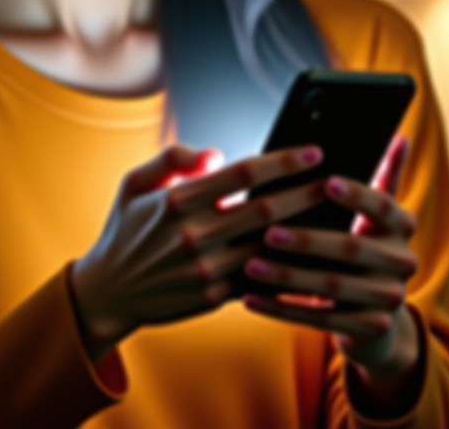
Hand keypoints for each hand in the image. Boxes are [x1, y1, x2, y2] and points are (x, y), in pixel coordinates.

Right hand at [69, 141, 326, 361]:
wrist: (108, 291)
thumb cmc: (125, 230)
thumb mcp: (134, 183)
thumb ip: (172, 159)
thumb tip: (217, 154)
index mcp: (178, 200)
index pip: (242, 174)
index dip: (282, 162)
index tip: (313, 152)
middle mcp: (195, 234)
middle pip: (265, 210)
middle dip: (306, 193)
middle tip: (340, 181)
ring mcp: (206, 270)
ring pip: (268, 248)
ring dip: (305, 233)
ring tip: (336, 219)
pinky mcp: (214, 297)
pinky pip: (260, 282)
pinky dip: (288, 272)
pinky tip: (313, 261)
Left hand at [241, 135, 420, 390]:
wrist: (376, 314)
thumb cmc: (361, 245)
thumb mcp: (375, 213)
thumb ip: (383, 176)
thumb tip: (400, 137)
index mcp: (402, 226)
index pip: (384, 204)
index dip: (357, 194)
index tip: (326, 181)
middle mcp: (402, 262)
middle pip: (351, 248)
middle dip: (306, 240)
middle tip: (268, 230)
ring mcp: (387, 299)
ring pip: (331, 287)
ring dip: (286, 275)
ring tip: (249, 263)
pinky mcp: (366, 328)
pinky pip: (318, 320)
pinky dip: (280, 309)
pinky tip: (249, 297)